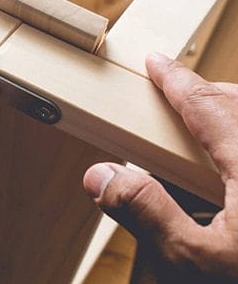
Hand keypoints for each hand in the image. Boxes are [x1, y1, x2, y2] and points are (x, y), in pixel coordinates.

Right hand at [83, 52, 237, 281]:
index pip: (205, 105)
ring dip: (234, 111)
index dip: (175, 81)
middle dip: (208, 90)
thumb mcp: (197, 263)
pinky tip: (234, 168)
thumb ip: (145, 213)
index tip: (154, 62)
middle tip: (178, 92)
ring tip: (210, 120)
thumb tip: (100, 176)